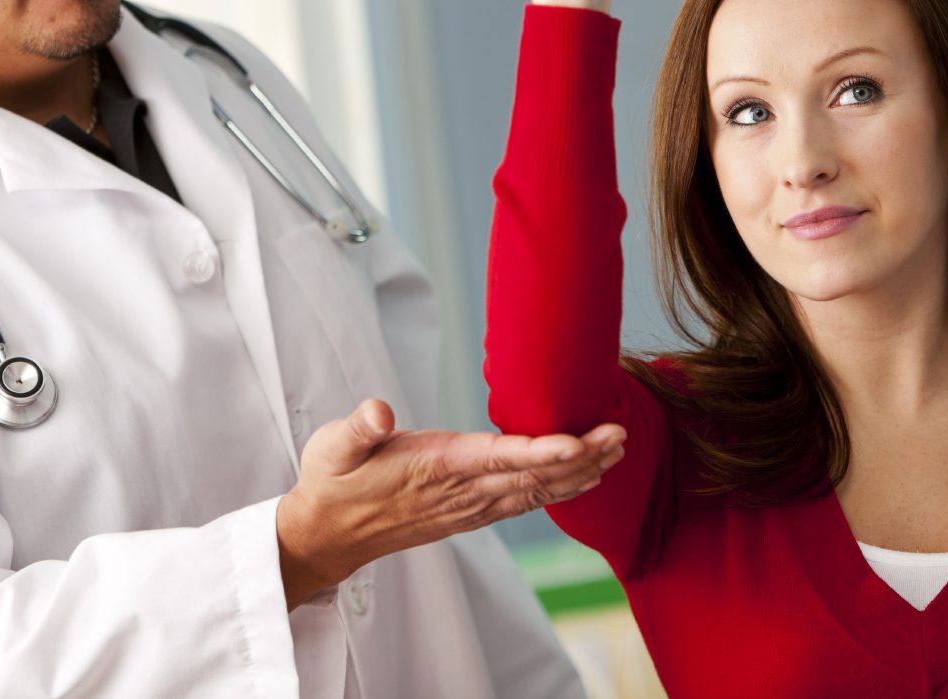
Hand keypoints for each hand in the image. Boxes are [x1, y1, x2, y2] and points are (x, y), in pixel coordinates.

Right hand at [275, 398, 624, 608]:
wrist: (327, 535)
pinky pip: (524, 502)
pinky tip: (584, 479)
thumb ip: (359, 428)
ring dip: (580, 473)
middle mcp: (460, 492)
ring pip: (536, 492)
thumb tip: (379, 412)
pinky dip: (559, 489)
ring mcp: (468, 507)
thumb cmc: (333, 482)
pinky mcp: (470, 513)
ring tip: (617, 451)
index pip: (498, 458)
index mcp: (434, 468)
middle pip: (532, 476)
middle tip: (621, 434)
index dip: (541, 452)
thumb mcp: (334, 447)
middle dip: (581, 457)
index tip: (580, 442)